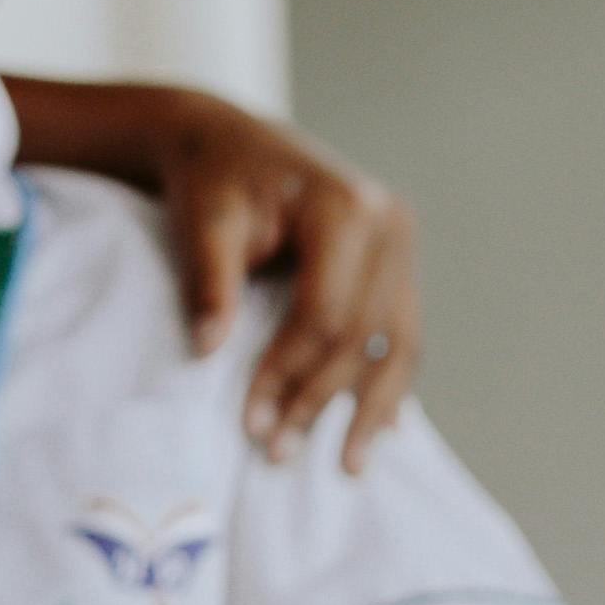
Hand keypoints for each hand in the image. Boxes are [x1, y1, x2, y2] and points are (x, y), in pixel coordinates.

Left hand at [159, 97, 419, 468]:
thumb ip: (210, 281)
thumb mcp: (203, 220)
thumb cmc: (211, 179)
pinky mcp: (398, 262)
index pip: (325, 314)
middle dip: (319, 400)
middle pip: (362, 336)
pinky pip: (399, 332)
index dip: (286, 373)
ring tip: (344, 466)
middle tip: (275, 452)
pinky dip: (386, 381)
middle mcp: (390, 224)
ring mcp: (402, 243)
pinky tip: (378, 429)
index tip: (249, 422)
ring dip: (369, 407)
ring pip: (397, 343)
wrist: (226, 139)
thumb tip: (206, 349)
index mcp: (348, 208)